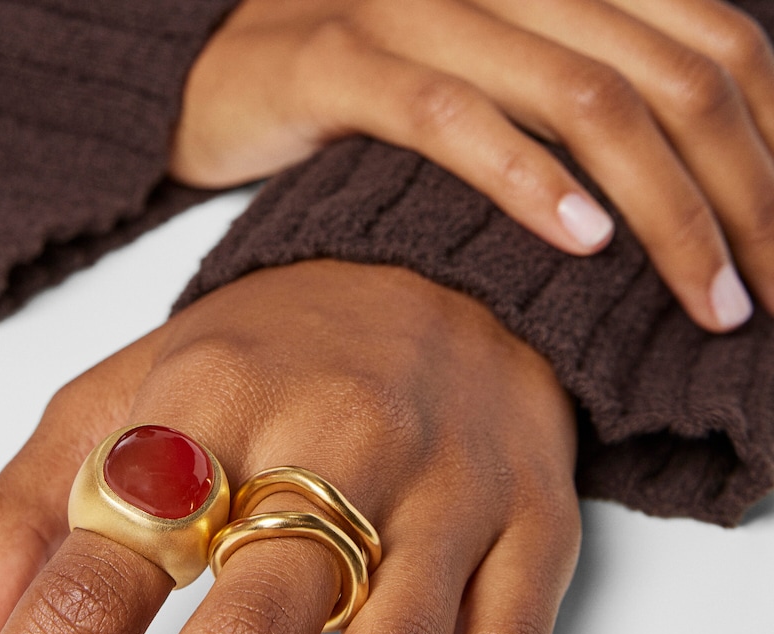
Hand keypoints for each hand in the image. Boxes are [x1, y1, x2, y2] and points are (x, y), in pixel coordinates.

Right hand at [171, 0, 773, 332]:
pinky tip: (583, 242)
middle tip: (766, 299)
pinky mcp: (342, 60)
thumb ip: (582, 112)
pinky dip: (526, 177)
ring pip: (582, 97)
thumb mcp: (494, 89)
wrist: (221, 67)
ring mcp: (423, 7)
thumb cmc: (372, 93)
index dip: (773, 147)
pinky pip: (451, 116)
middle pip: (669, 79)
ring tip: (707, 297)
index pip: (714, 42)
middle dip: (738, 199)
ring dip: (662, 209)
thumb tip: (680, 196)